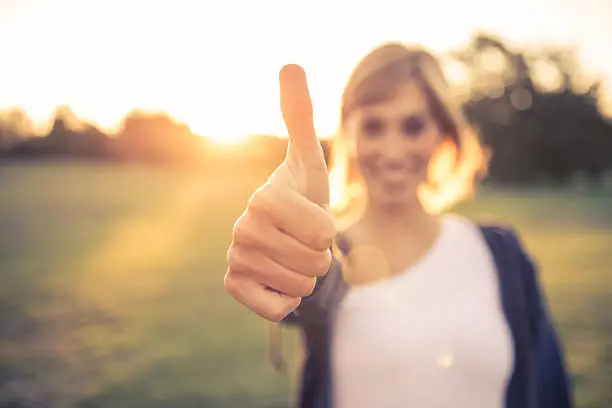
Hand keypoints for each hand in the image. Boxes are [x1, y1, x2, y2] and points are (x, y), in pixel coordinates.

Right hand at [224, 64, 335, 320]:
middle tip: (303, 241)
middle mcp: (241, 228)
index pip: (322, 232)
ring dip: (306, 276)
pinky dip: (287, 299)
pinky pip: (277, 308)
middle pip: (314, 262)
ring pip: (300, 286)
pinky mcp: (232, 285)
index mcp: (263, 198)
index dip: (328, 230)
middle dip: (319, 256)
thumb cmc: (302, 197)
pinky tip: (277, 279)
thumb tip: (289, 62)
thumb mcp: (309, 160)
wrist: (284, 237)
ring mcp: (234, 258)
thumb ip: (300, 115)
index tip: (312, 218)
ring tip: (292, 256)